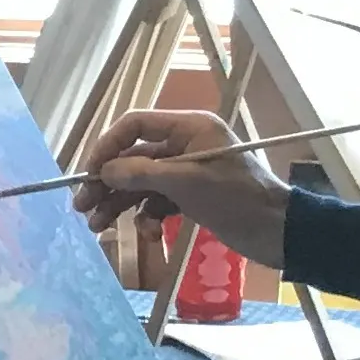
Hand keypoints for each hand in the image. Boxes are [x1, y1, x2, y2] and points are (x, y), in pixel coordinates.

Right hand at [71, 108, 292, 269]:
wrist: (277, 232)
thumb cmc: (236, 198)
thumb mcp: (186, 183)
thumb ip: (140, 174)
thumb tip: (103, 172)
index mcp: (189, 128)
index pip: (134, 125)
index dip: (107, 146)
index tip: (90, 172)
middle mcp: (184, 145)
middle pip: (132, 158)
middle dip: (107, 183)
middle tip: (82, 206)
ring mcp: (186, 171)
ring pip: (140, 183)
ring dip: (119, 204)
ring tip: (98, 226)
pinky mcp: (189, 195)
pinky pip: (156, 201)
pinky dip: (147, 217)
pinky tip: (150, 234)